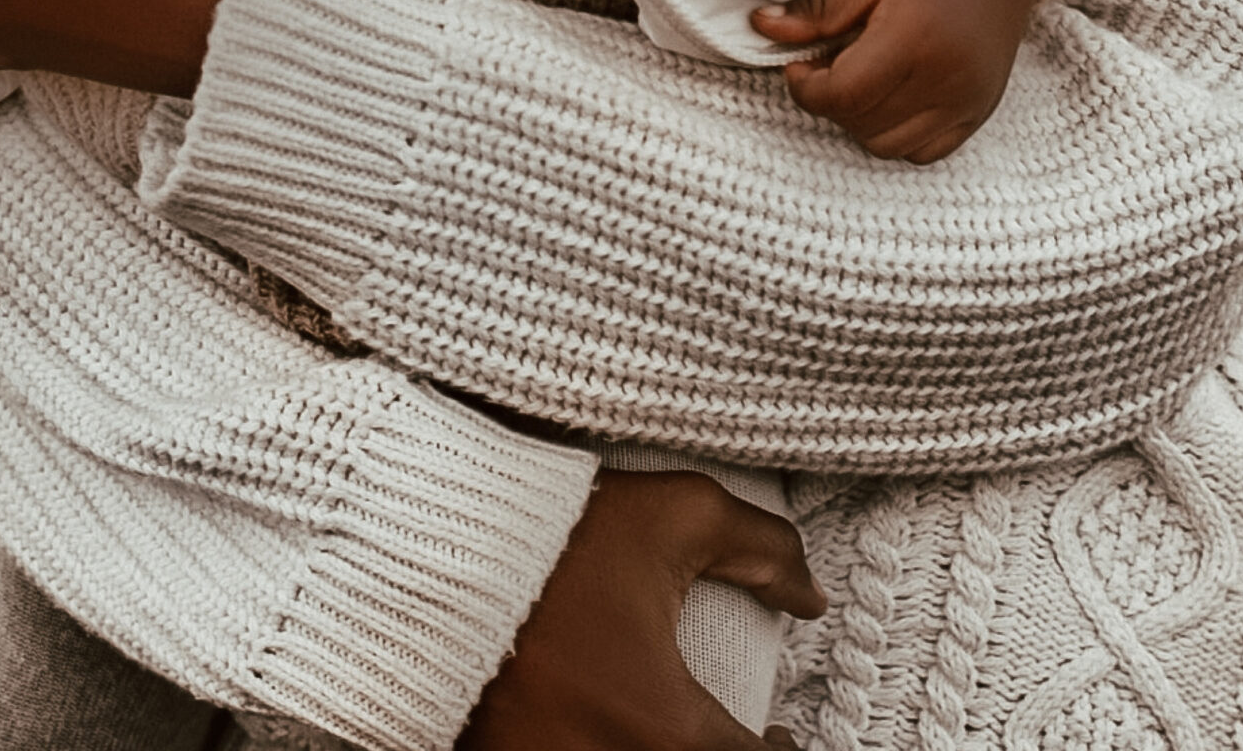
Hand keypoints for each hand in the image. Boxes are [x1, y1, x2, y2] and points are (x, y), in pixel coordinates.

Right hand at [458, 468, 821, 750]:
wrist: (430, 548)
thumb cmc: (559, 534)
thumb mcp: (678, 514)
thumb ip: (763, 549)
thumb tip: (812, 595)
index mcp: (662, 731)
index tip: (779, 738)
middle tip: (740, 745)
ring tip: (674, 738)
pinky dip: (601, 749)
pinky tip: (615, 734)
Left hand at [750, 0, 1053, 163]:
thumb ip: (816, 10)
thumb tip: (761, 27)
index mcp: (914, 39)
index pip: (842, 95)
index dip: (806, 87)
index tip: (798, 64)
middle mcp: (946, 80)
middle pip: (861, 124)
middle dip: (831, 100)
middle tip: (829, 62)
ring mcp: (966, 103)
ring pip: (887, 146)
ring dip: (860, 120)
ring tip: (861, 76)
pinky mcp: (979, 114)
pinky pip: (923, 152)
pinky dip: (897, 134)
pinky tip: (892, 96)